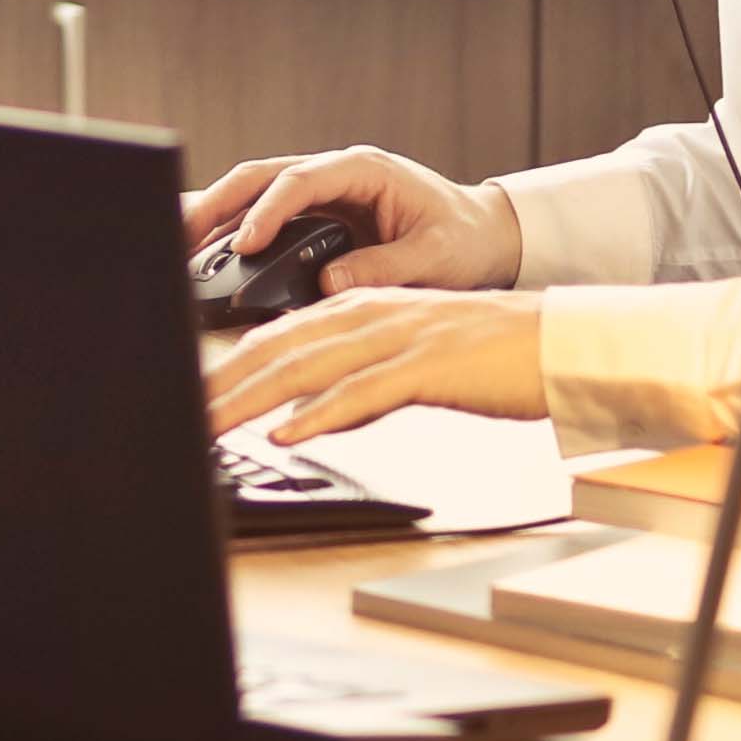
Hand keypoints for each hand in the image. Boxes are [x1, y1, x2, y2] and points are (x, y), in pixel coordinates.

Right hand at [180, 145, 522, 295]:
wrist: (481, 235)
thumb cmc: (463, 240)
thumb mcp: (434, 257)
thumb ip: (384, 268)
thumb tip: (327, 284)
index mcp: (363, 169)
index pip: (299, 180)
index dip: (267, 211)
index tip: (245, 246)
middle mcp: (334, 174)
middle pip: (258, 177)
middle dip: (216, 204)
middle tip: (180, 237)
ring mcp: (320, 193)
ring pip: (251, 193)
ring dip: (215, 217)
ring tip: (177, 248)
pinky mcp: (314, 216)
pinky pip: (263, 217)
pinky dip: (231, 233)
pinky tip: (205, 257)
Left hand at [206, 289, 548, 443]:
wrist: (563, 343)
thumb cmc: (493, 358)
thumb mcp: (411, 363)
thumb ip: (359, 381)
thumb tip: (307, 415)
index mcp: (364, 308)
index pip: (276, 337)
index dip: (226, 368)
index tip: (188, 398)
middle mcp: (372, 314)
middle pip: (277, 348)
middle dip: (220, 384)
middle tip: (176, 415)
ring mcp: (399, 337)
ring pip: (307, 367)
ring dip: (250, 400)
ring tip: (207, 426)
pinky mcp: (429, 366)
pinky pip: (364, 391)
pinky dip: (320, 413)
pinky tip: (287, 432)